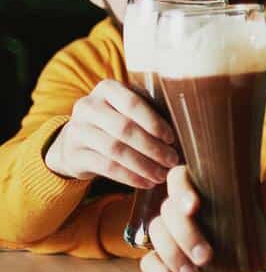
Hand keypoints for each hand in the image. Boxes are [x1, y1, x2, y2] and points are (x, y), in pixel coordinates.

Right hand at [44, 79, 177, 187]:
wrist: (75, 142)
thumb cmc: (116, 122)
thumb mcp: (129, 110)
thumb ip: (152, 112)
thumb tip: (186, 128)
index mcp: (107, 89)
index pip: (133, 104)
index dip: (154, 122)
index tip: (171, 139)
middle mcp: (88, 106)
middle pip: (125, 128)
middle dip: (153, 147)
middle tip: (172, 161)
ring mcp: (77, 130)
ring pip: (115, 149)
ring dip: (144, 165)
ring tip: (162, 174)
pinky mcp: (73, 154)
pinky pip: (106, 167)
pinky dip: (130, 176)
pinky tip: (146, 182)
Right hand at [140, 166, 265, 271]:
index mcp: (206, 187)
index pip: (179, 178)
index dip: (180, 190)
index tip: (194, 207)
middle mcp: (184, 208)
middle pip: (166, 210)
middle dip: (183, 234)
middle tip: (207, 256)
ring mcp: (174, 234)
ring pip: (157, 234)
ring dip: (172, 254)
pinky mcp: (170, 259)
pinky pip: (150, 263)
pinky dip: (159, 271)